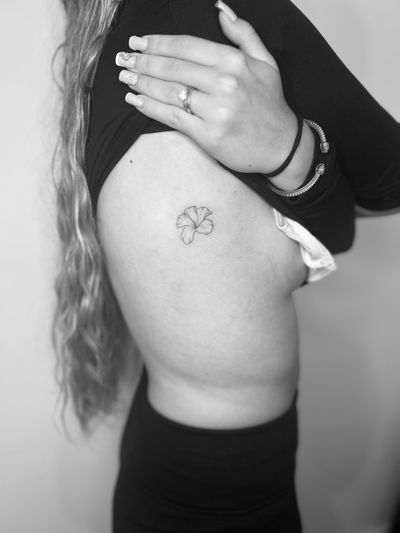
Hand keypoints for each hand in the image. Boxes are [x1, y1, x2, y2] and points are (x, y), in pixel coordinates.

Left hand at [115, 1, 297, 174]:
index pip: (186, 46)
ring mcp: (215, 110)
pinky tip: (135, 100)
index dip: (158, 43)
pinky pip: (172, 117)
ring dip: (142, 83)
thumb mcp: (265, 62)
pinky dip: (150, 107)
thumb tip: (221, 8)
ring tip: (125, 77)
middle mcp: (224, 83)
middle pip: (172, 67)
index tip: (139, 42)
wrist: (282, 146)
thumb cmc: (271, 105)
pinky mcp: (207, 135)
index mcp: (234, 62)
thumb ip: (243, 34)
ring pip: (169, 91)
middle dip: (143, 61)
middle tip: (123, 59)